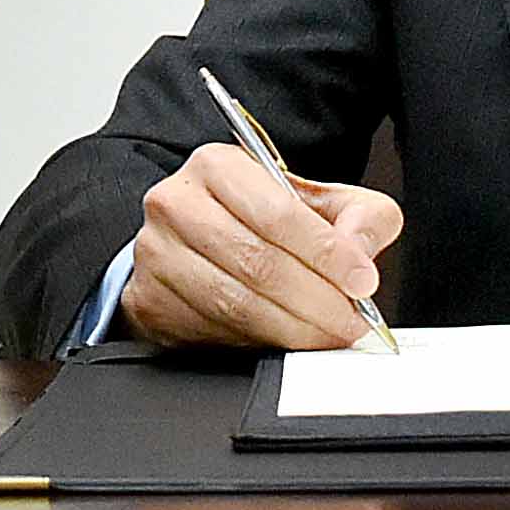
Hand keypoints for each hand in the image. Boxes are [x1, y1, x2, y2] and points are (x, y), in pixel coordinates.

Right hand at [115, 141, 403, 351]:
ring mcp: (156, 253)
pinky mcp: (148, 299)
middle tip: (351, 322)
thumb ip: (357, 214)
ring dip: (293, 329)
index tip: (362, 282)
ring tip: (328, 335)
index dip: (327, 253)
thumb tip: (359, 247)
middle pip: (257, 263)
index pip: (278, 212)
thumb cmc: (257, 221)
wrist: (196, 241)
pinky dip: (259, 343)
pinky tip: (285, 340)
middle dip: (317, 301)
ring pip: (235, 304)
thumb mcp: (316, 201)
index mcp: (217, 166)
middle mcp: (176, 203)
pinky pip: (212, 331)